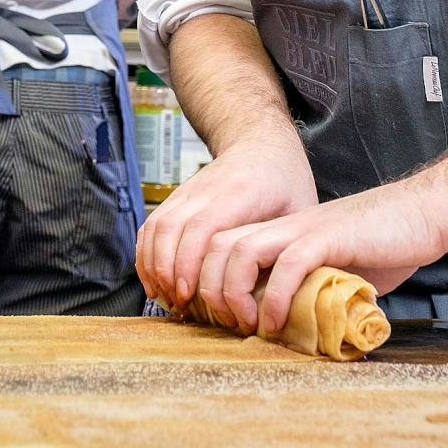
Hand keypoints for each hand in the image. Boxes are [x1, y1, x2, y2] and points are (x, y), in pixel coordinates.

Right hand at [137, 131, 315, 313]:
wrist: (261, 143)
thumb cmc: (285, 180)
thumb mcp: (301, 208)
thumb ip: (290, 244)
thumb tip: (285, 292)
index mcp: (240, 193)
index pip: (203, 226)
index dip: (189, 262)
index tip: (189, 294)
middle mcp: (206, 189)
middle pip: (172, 228)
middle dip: (168, 271)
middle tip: (180, 305)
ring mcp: (188, 191)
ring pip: (156, 226)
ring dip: (154, 265)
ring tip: (167, 297)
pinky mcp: (177, 197)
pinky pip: (152, 224)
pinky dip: (146, 254)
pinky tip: (155, 280)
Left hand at [201, 182, 447, 334]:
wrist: (428, 212)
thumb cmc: (388, 242)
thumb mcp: (339, 271)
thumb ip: (315, 290)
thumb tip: (303, 329)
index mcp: (284, 232)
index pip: (223, 245)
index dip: (209, 279)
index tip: (217, 317)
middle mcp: (285, 226)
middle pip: (218, 245)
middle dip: (208, 287)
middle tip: (225, 324)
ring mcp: (305, 228)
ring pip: (240, 250)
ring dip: (233, 292)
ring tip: (246, 325)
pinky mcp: (329, 236)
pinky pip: (288, 264)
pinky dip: (276, 296)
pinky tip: (278, 322)